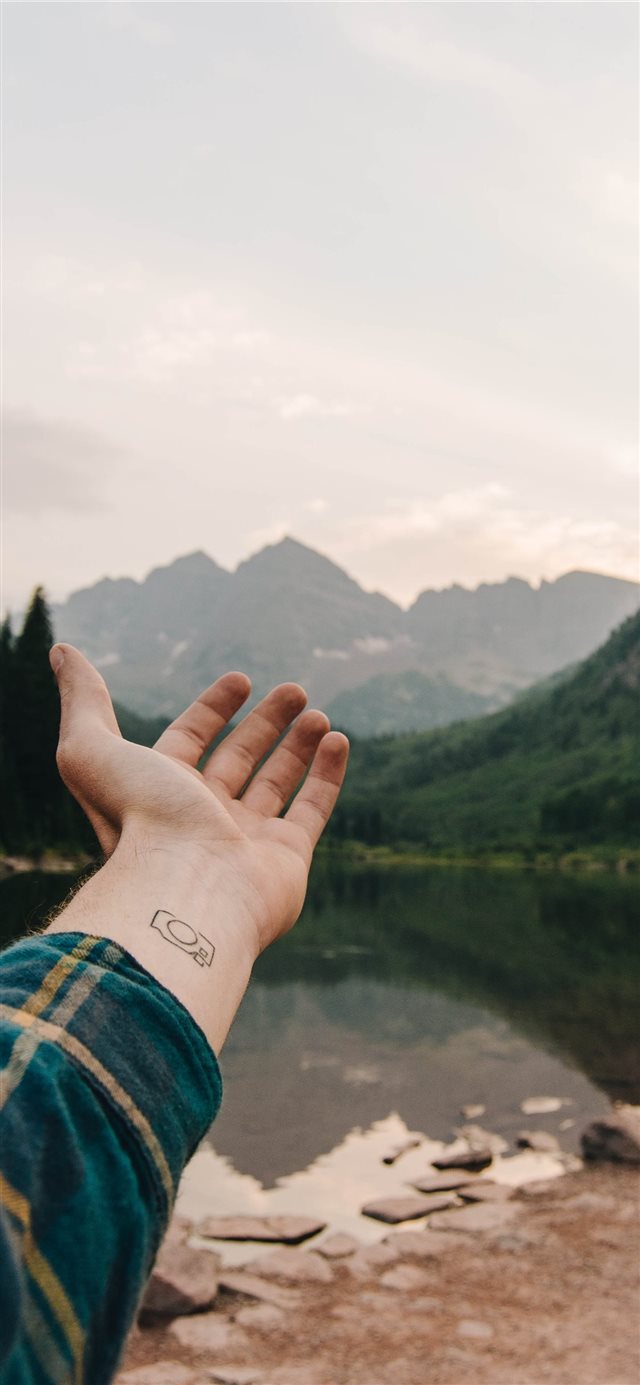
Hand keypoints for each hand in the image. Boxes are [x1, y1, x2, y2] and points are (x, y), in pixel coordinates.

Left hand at [50, 644, 348, 956]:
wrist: (188, 888)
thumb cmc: (140, 820)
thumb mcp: (91, 749)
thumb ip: (83, 701)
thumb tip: (63, 652)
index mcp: (160, 793)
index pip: (189, 740)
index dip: (212, 708)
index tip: (240, 678)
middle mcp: (202, 818)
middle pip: (238, 759)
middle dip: (265, 721)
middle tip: (294, 690)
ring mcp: (245, 842)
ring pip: (277, 782)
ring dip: (298, 744)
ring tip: (316, 712)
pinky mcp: (286, 860)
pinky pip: (312, 810)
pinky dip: (328, 774)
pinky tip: (338, 739)